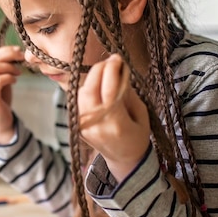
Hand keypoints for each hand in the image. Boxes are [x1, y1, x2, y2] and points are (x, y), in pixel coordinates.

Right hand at [0, 46, 24, 143]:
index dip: (5, 51)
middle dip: (9, 55)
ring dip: (10, 67)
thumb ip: (4, 69)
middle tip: (21, 57)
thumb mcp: (2, 81)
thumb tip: (15, 53)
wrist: (0, 122)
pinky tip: (15, 81)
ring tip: (18, 72)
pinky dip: (9, 77)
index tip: (18, 50)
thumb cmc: (2, 101)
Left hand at [78, 54, 150, 178]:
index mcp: (116, 124)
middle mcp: (95, 125)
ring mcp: (83, 126)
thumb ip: (127, 92)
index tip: (118, 57)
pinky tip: (98, 85)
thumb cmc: (137, 136)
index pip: (109, 90)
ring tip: (106, 72)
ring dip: (92, 78)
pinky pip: (78, 101)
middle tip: (110, 61)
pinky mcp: (76, 125)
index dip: (112, 70)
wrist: (123, 159)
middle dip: (99, 70)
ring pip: (81, 93)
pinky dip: (87, 89)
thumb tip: (118, 70)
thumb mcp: (141, 113)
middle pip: (89, 89)